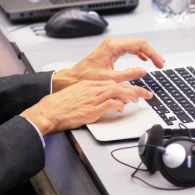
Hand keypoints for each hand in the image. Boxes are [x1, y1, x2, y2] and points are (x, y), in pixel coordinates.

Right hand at [21, 80, 152, 135]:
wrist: (48, 112)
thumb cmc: (59, 106)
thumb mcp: (76, 96)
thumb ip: (90, 96)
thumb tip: (103, 102)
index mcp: (88, 85)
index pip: (112, 82)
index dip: (126, 86)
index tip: (134, 90)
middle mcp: (92, 89)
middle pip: (118, 85)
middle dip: (135, 89)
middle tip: (146, 94)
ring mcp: (92, 99)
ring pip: (117, 92)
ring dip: (131, 95)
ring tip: (140, 100)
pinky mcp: (91, 110)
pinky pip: (109, 104)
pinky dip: (118, 105)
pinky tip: (122, 107)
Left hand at [52, 38, 163, 92]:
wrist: (73, 78)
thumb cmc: (87, 77)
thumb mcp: (111, 79)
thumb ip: (129, 75)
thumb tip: (143, 71)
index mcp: (113, 46)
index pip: (139, 45)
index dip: (153, 53)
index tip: (159, 64)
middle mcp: (112, 44)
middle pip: (138, 43)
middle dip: (151, 53)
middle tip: (161, 63)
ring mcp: (111, 46)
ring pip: (133, 45)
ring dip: (145, 53)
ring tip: (155, 62)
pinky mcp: (110, 51)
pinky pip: (127, 49)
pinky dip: (137, 54)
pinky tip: (142, 60)